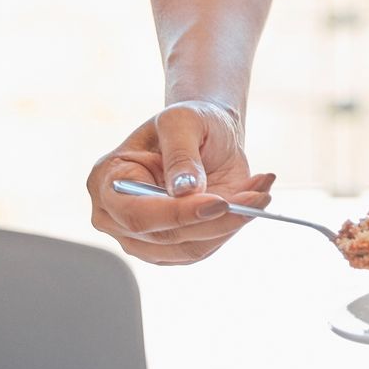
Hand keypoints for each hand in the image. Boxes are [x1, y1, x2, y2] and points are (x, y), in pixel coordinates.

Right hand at [86, 100, 274, 267]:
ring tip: (261, 191)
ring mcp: (145, 238)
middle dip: (215, 221)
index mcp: (107, 180)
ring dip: (234, 223)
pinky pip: (208, 246)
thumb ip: (181, 153)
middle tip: (256, 199)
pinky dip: (236, 225)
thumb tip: (185, 191)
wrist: (205, 134)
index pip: (137, 214)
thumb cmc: (187, 123)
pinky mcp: (174, 248)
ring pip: (191, 248)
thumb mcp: (182, 120)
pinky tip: (256, 197)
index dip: (178, 213)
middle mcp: (118, 217)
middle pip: (166, 237)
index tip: (219, 202)